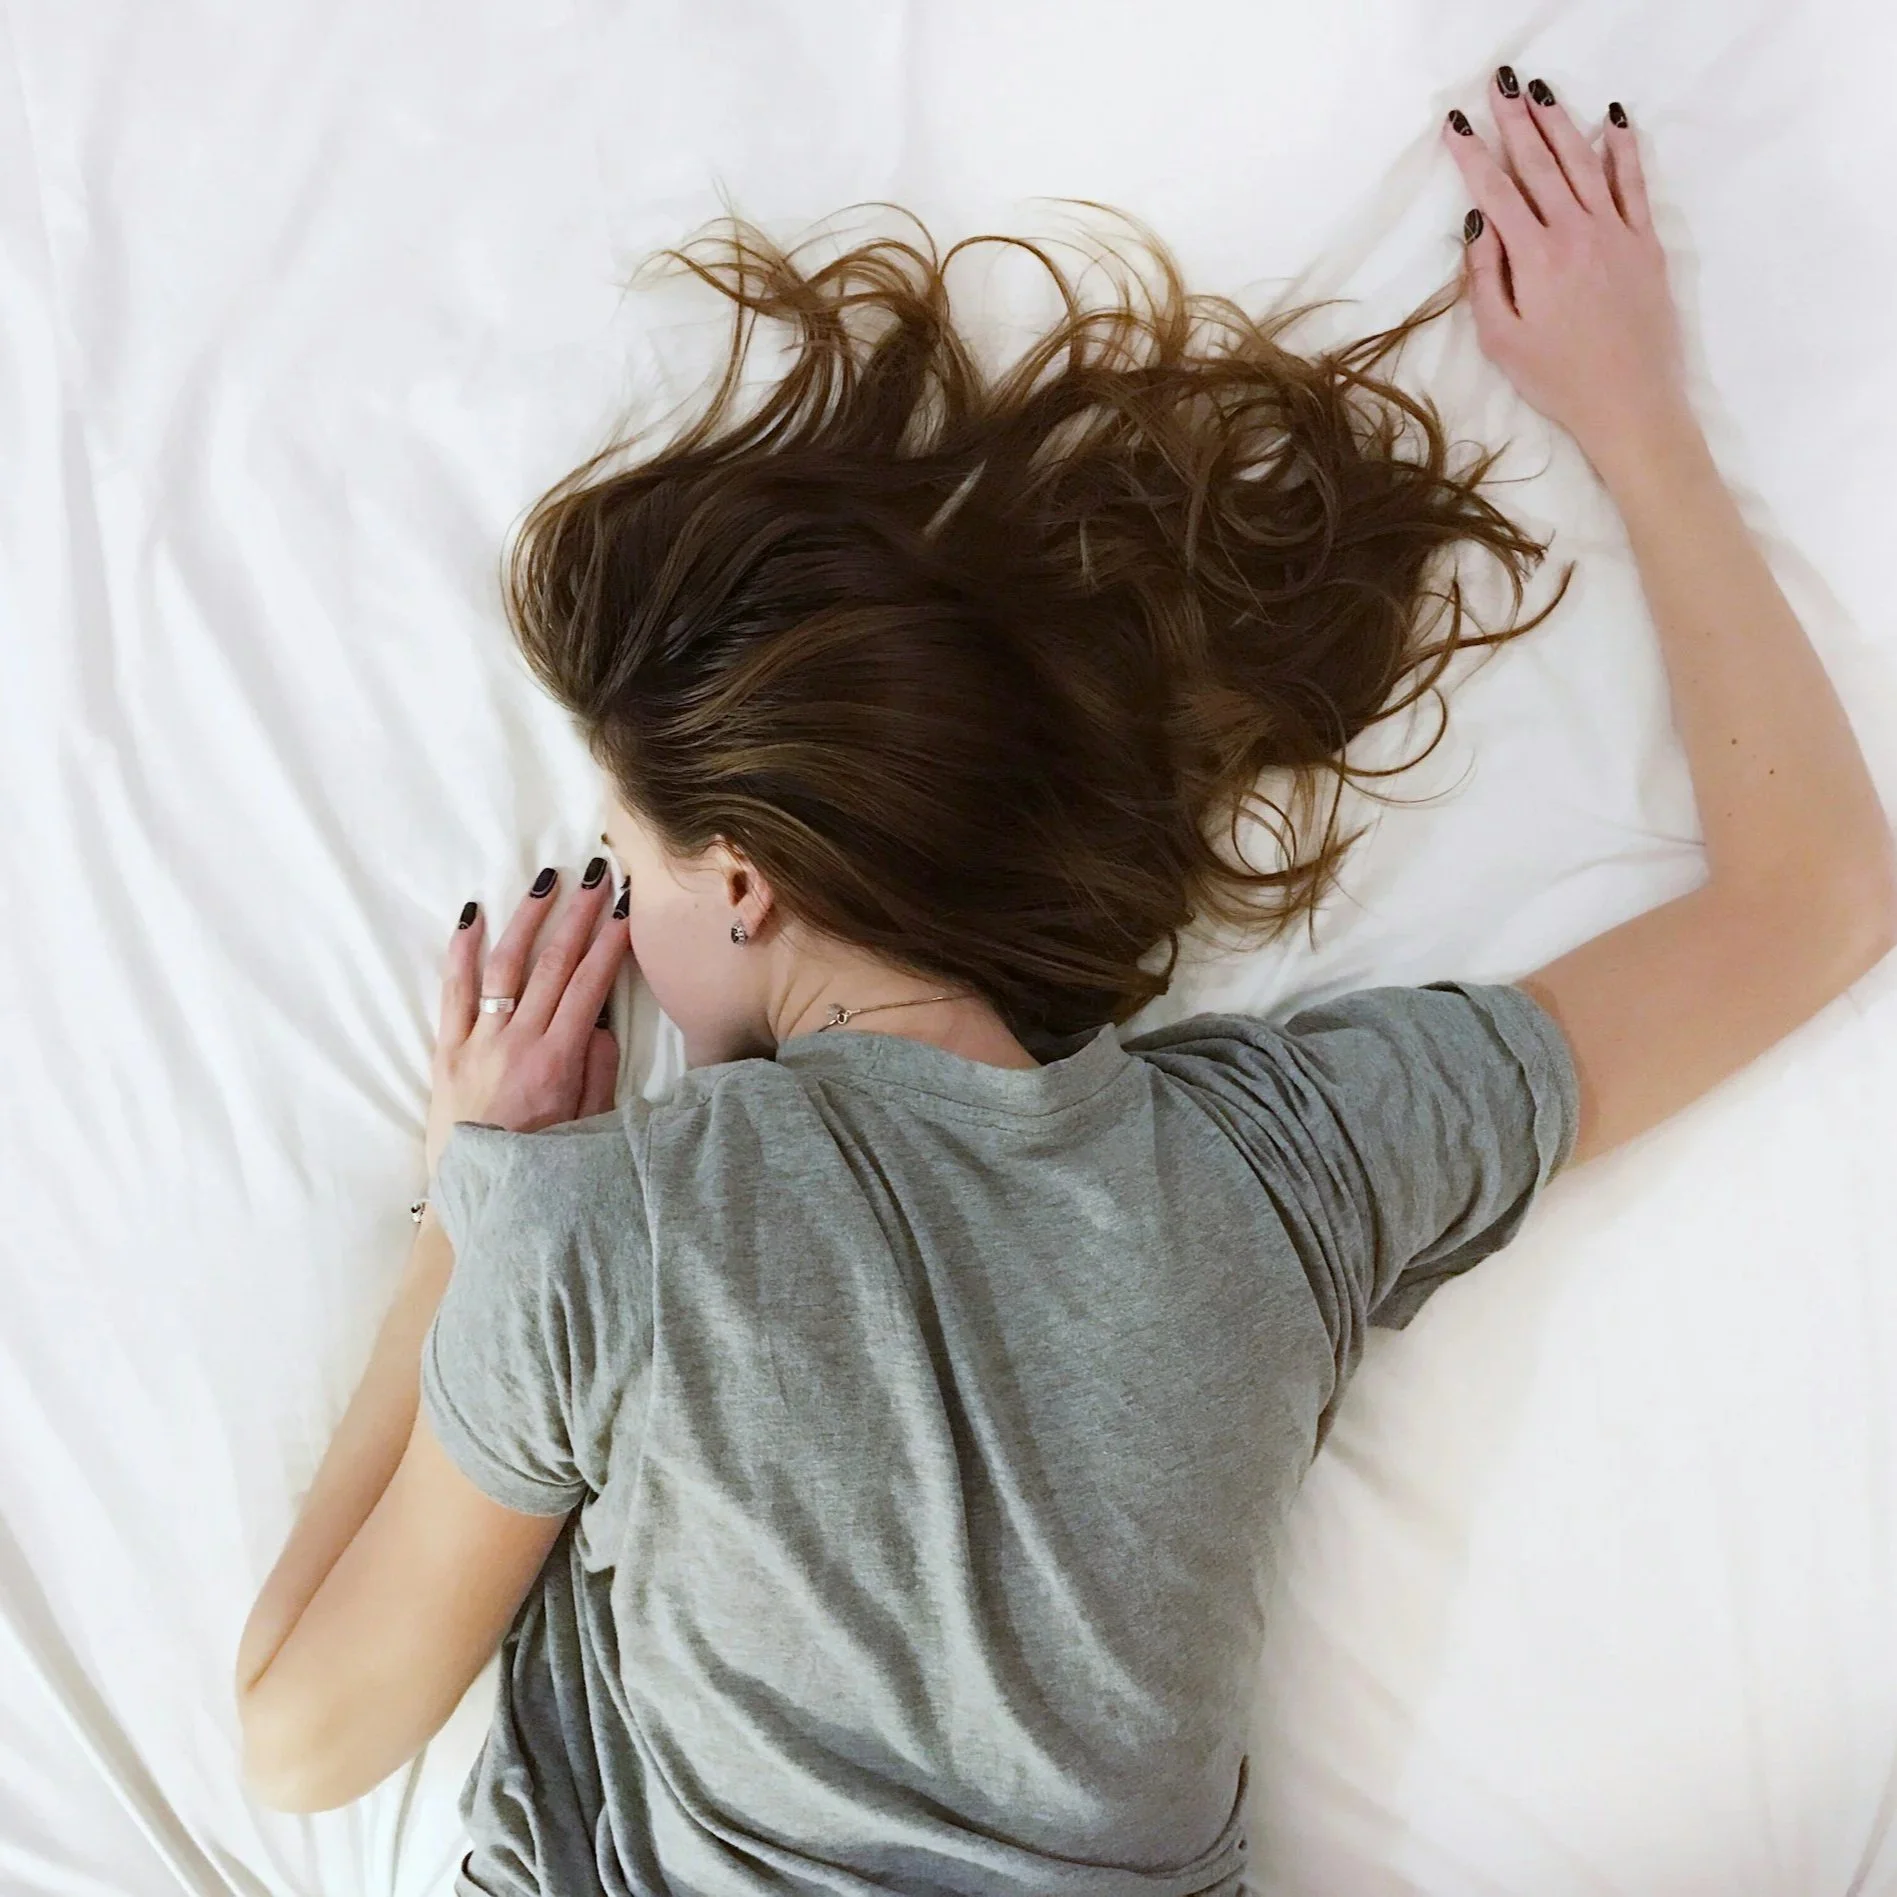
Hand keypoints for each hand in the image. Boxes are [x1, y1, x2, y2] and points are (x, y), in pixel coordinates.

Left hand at [425, 864, 631, 1177]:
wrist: (475, 1198)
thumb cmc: (540, 1168)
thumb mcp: (588, 1126)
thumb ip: (598, 1071)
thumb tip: (603, 1022)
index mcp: (558, 1061)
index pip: (590, 985)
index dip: (610, 942)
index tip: (625, 908)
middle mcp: (517, 1042)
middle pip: (554, 964)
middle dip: (579, 915)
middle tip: (596, 875)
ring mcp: (478, 1042)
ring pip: (506, 966)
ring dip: (528, 919)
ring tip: (546, 882)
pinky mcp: (446, 1050)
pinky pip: (453, 992)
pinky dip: (462, 951)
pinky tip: (473, 916)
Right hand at [1443, 76, 1689, 457]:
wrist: (1631, 402)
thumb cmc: (1558, 381)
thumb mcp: (1501, 341)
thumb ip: (1484, 279)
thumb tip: (1477, 226)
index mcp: (1534, 257)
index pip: (1496, 192)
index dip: (1473, 155)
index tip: (1457, 125)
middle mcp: (1575, 232)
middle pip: (1540, 164)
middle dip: (1516, 121)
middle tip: (1500, 84)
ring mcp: (1615, 232)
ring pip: (1582, 163)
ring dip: (1560, 122)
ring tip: (1541, 90)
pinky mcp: (1645, 243)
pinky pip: (1633, 184)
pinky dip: (1622, 149)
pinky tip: (1613, 121)